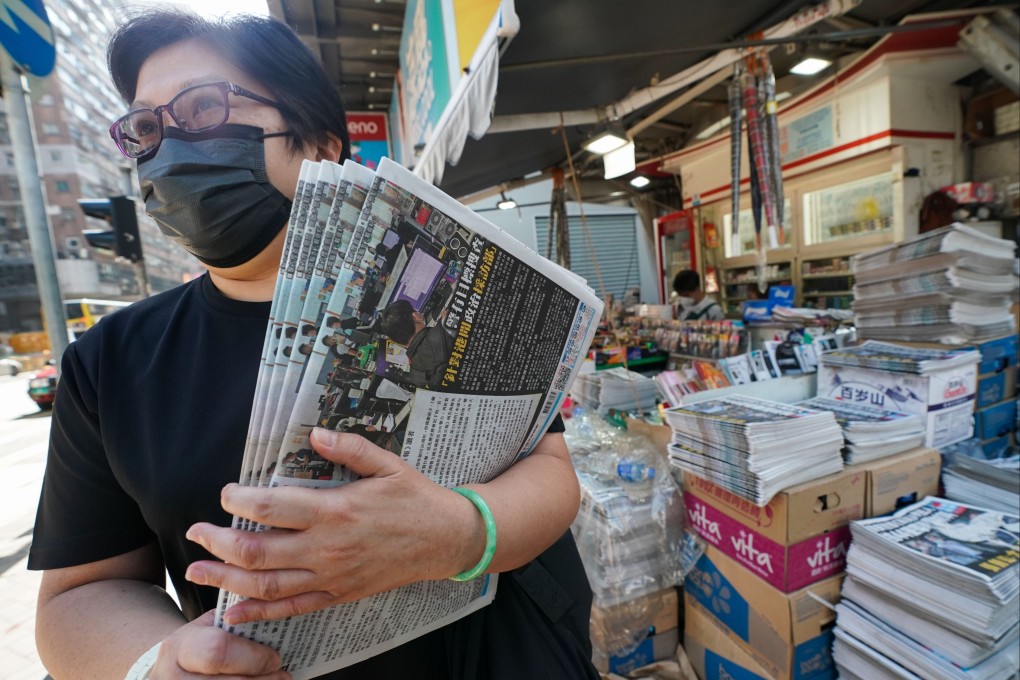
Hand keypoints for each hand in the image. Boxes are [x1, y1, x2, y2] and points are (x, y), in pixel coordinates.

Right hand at [150, 610, 288, 677]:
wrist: (169, 671)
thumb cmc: (197, 645)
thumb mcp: (207, 627)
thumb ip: (236, 621)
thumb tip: (274, 617)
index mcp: (179, 648)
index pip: (218, 651)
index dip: (253, 657)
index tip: (275, 658)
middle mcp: (173, 678)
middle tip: (284, 675)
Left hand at [184, 430, 484, 624]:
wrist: (447, 540)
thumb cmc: (417, 499)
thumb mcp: (388, 464)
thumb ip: (349, 448)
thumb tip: (314, 435)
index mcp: (336, 510)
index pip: (272, 508)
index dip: (239, 502)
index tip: (226, 493)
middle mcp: (327, 548)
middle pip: (257, 551)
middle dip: (218, 542)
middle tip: (195, 532)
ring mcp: (331, 576)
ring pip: (266, 585)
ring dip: (225, 579)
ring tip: (197, 570)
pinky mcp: (338, 594)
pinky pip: (291, 608)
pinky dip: (258, 613)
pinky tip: (232, 610)